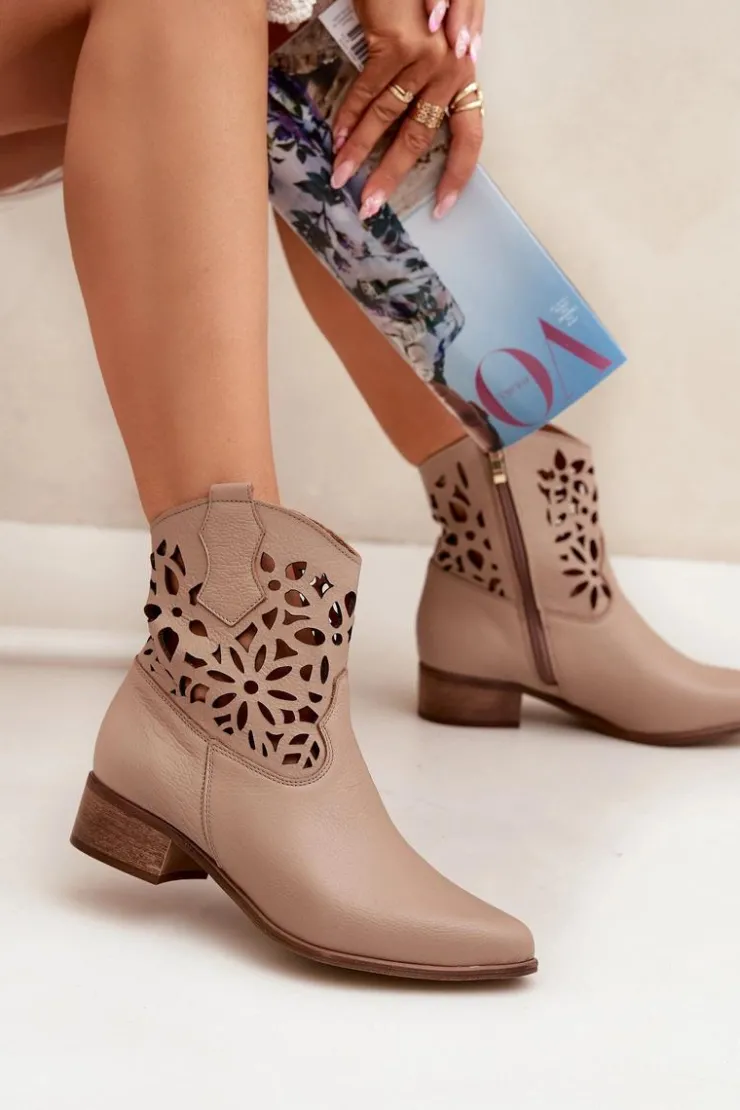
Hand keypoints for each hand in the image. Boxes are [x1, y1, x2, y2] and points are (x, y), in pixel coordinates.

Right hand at [330, 0, 483, 220]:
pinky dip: (350, 116)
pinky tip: (338, 137)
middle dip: (389, 176)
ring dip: (359, 151)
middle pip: (419, 138)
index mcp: (463, 77)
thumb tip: (405, 132)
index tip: (441, 208)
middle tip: (369, 206)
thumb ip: (424, 87)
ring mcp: (426, 58)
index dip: (457, 174)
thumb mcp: (430, 48)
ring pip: (388, 119)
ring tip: (341, 175)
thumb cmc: (415, 5)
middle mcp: (451, 71)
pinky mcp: (396, 46)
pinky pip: (368, 92)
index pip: (469, 137)